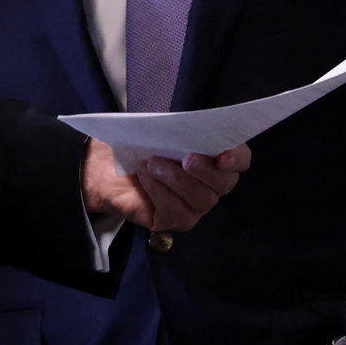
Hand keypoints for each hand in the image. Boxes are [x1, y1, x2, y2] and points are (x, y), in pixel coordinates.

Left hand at [81, 138, 250, 232]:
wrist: (105, 165)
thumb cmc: (139, 144)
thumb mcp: (159, 127)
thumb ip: (181, 126)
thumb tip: (193, 123)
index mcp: (213, 157)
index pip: (240, 160)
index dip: (237, 158)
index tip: (223, 155)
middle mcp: (211, 184)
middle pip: (225, 183)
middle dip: (206, 170)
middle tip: (186, 158)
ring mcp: (195, 205)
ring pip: (201, 199)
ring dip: (175, 178)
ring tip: (152, 163)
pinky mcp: (176, 220)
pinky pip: (176, 211)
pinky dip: (159, 191)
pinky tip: (145, 177)